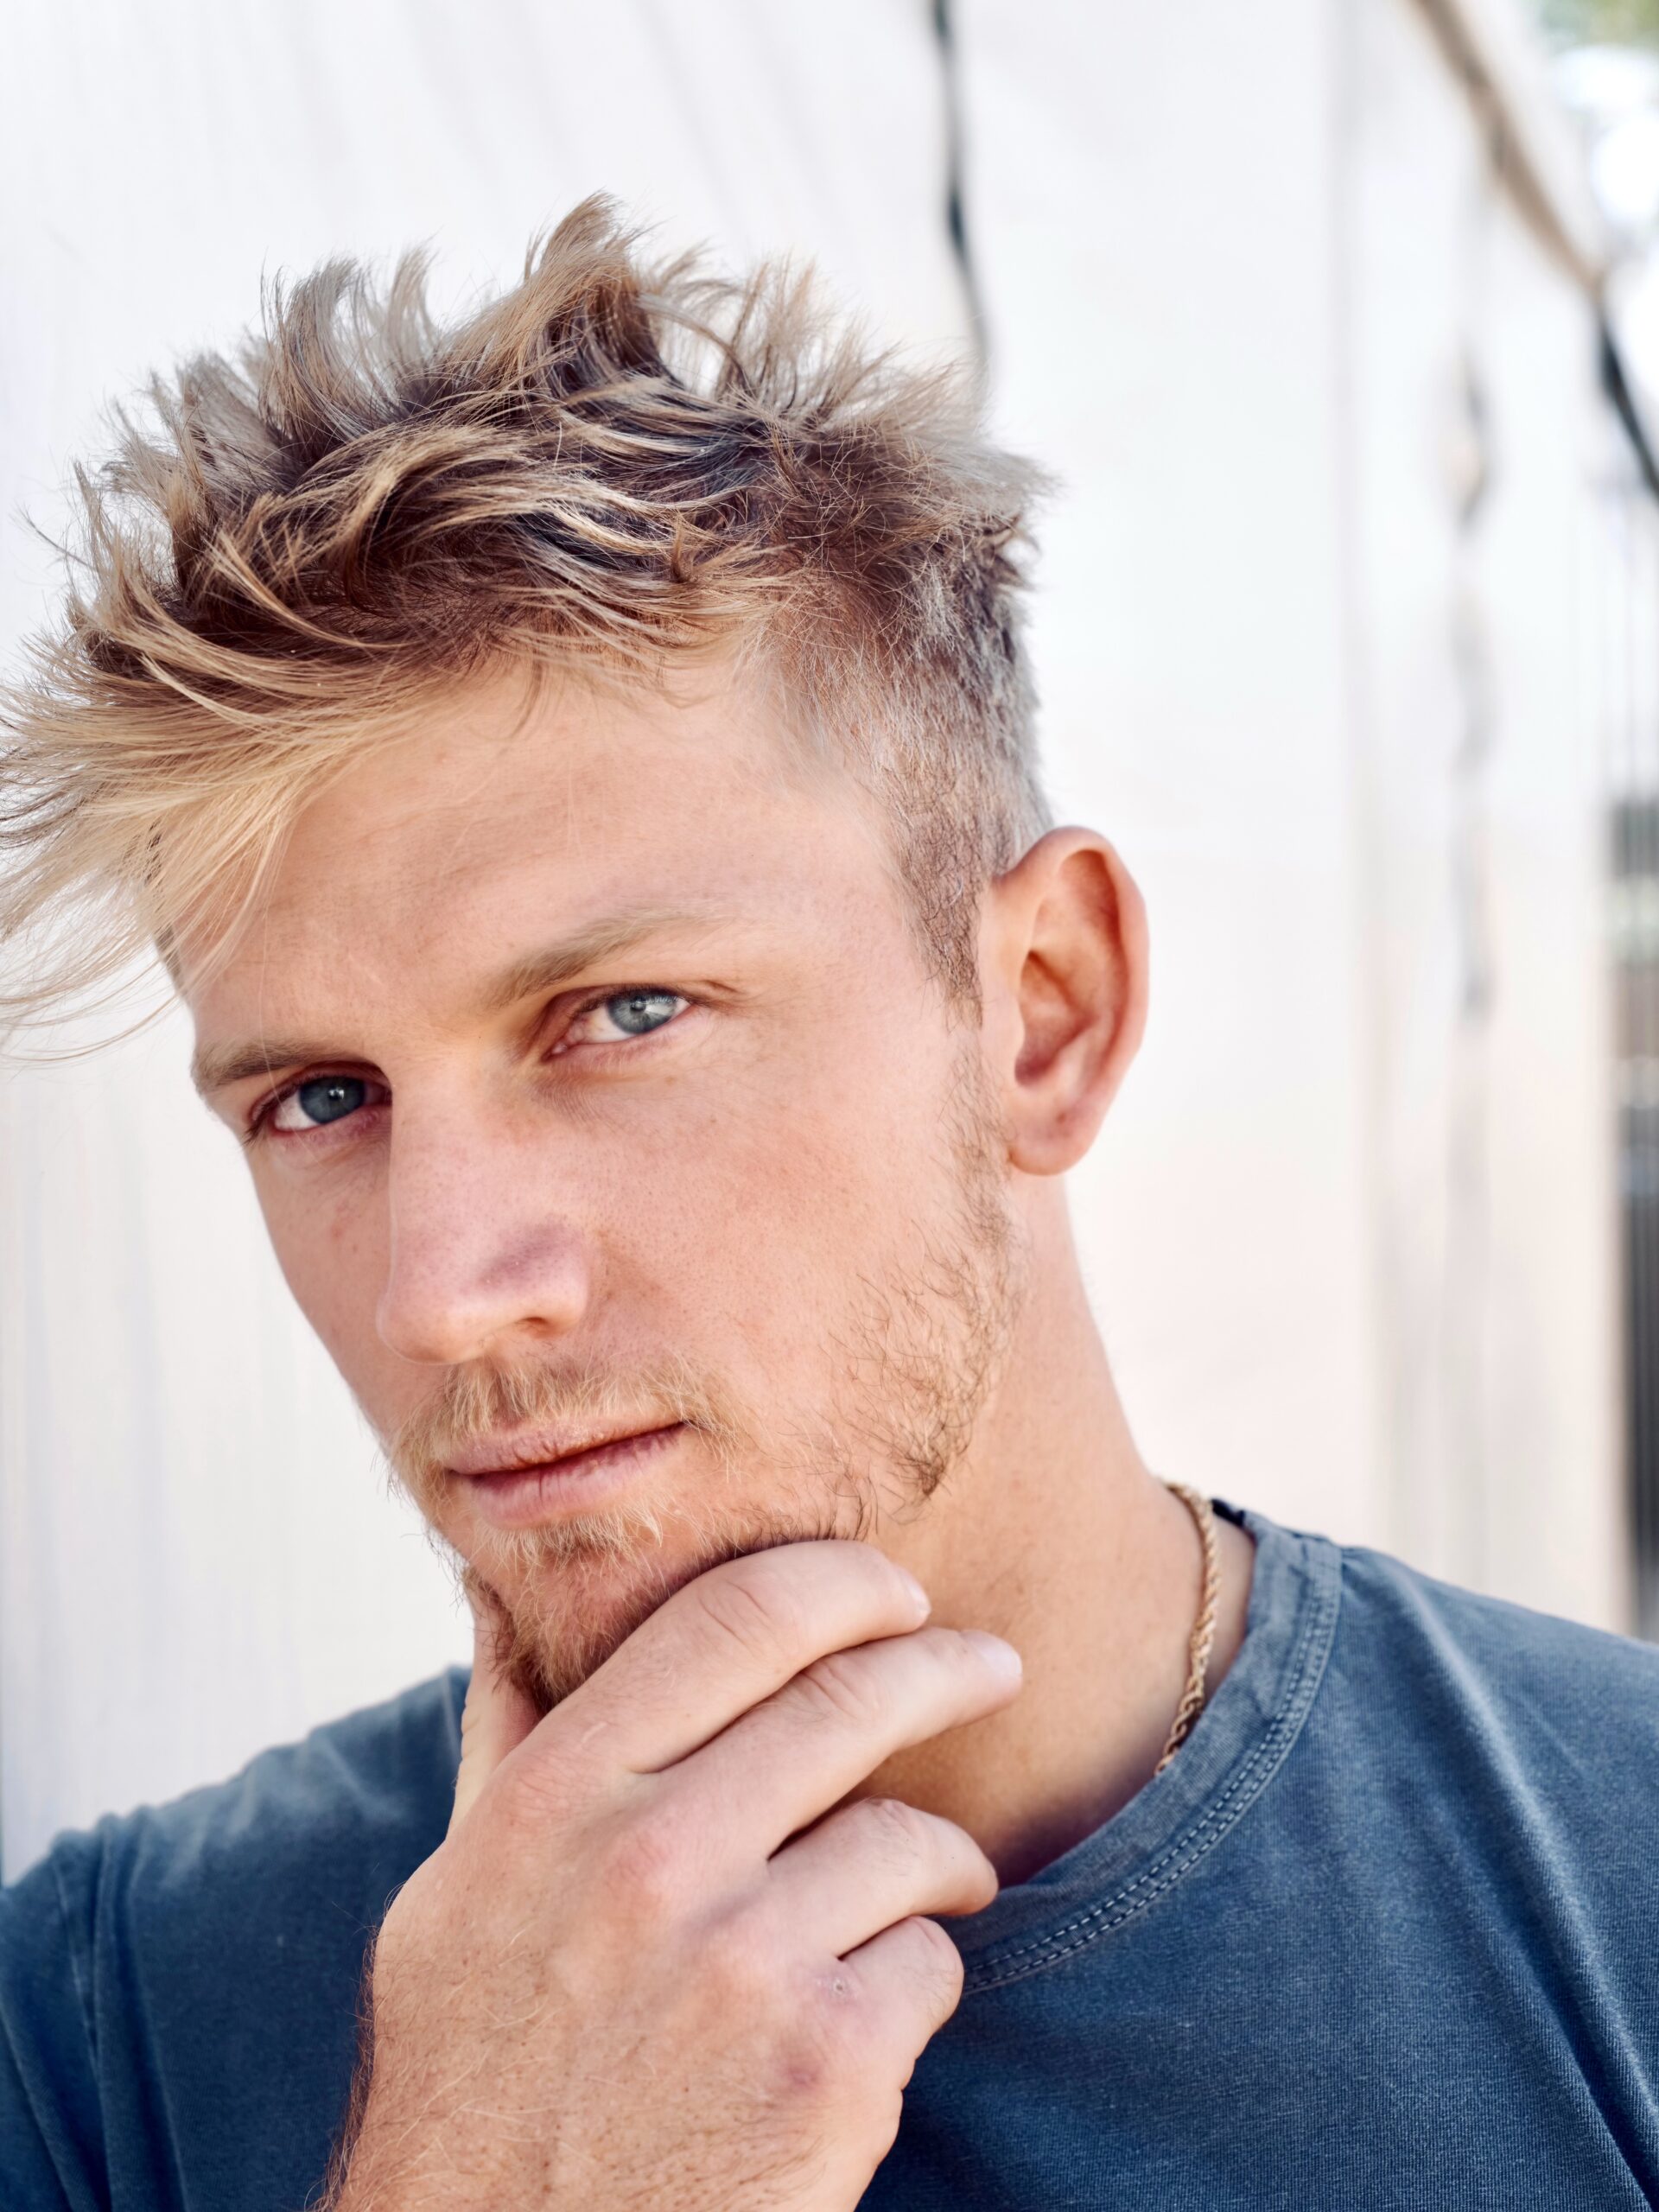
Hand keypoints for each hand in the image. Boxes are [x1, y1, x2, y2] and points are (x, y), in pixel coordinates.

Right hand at [329, 1540, 1022, 2209]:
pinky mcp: (827, 2069)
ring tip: (934, 1882)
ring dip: (938, 1859)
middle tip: (990, 1664)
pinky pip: (929, 1964)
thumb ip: (505, 1741)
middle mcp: (647, 1865)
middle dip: (945, 1665)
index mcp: (553, 1804)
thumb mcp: (454, 1900)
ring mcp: (743, 1966)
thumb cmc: (475, 2088)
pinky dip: (914, 1981)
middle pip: (851, 1698)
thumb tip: (506, 1598)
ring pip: (909, 1838)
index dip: (840, 1582)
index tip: (894, 1590)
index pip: (733, 1618)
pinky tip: (868, 2018)